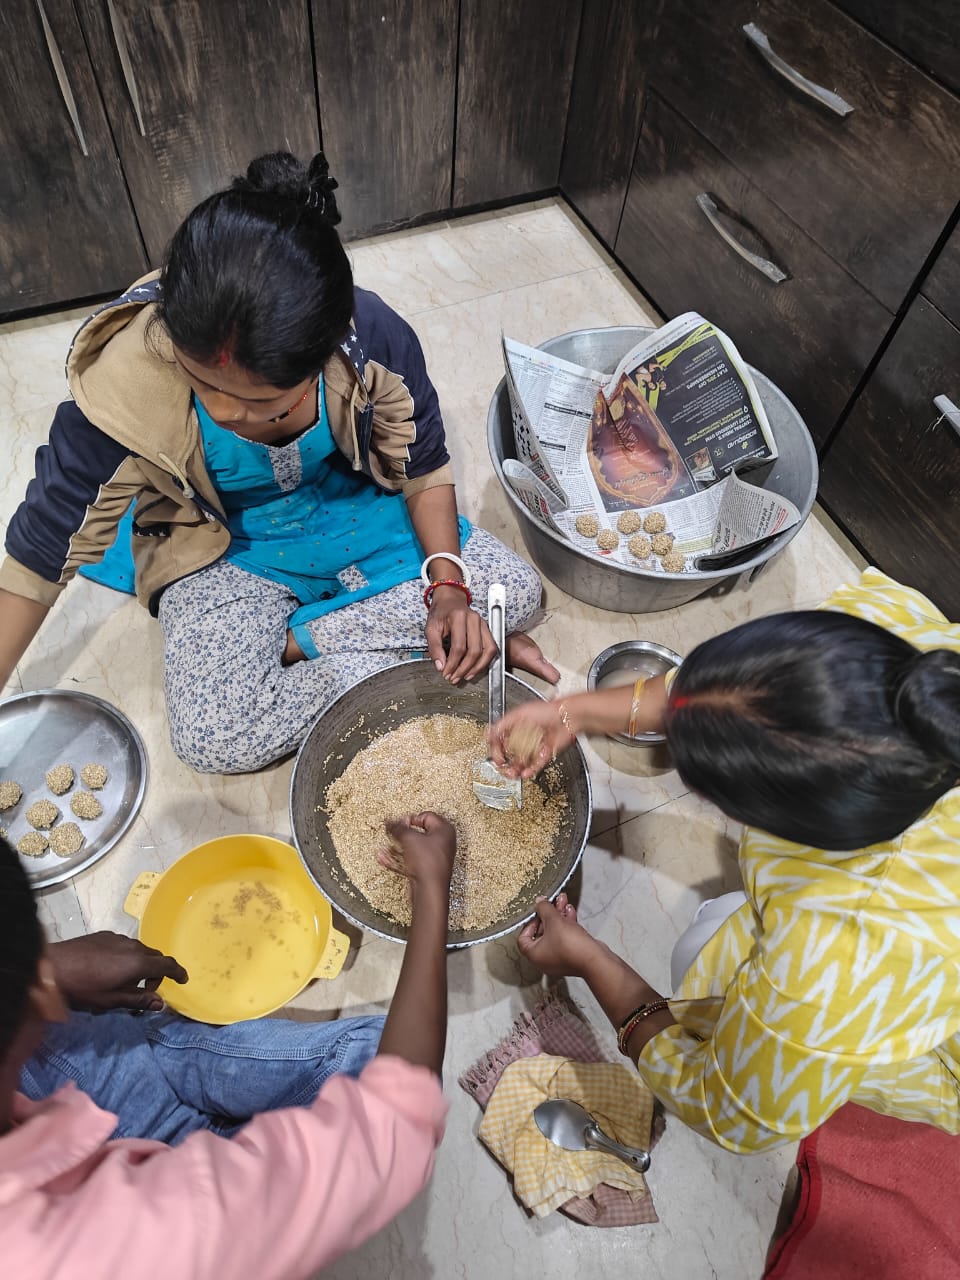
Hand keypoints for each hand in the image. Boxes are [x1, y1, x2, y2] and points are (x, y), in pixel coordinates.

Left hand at [50, 932, 188, 1012]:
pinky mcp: (104, 935)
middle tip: (146, 990)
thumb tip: (161, 1004)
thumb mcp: (111, 1000)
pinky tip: (109, 969)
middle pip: (155, 956)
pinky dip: (127, 957)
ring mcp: (118, 938)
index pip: (168, 964)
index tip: (184, 980)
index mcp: (138, 962)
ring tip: (125, 981)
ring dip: (141, 965)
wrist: (52, 966)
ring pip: (139, 950)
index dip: (179, 972)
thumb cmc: (83, 988)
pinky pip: (125, 946)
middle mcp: (133, 946)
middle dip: (157, 972)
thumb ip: (138, 1000)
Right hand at [379, 812, 456, 891]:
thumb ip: (398, 828)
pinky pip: (411, 860)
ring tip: (385, 847)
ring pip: (413, 848)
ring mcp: (436, 857)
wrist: (429, 889)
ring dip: (397, 847)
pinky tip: (385, 859)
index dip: (410, 819)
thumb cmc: (428, 863)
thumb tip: (391, 822)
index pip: (426, 816)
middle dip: (402, 834)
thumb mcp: (409, 838)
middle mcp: (443, 843)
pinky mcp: (427, 869)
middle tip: (393, 834)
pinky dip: (399, 859)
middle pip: (419, 833)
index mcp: (445, 830)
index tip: (399, 823)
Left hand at [424, 588, 496, 683]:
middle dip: (464, 668)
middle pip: (474, 650)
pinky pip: (491, 648)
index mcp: (459, 617)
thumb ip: (434, 647)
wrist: (450, 600)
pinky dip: (485, 661)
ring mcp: (484, 624)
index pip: (459, 647)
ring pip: (488, 650)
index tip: (445, 673)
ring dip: (478, 667)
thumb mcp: (431, 628)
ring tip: (466, 677)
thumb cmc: (440, 614)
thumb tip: (441, 667)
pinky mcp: (488, 629)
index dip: (452, 664)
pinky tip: (475, 669)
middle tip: (454, 678)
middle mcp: (474, 619)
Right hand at [488, 700, 575, 777]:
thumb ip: (501, 725)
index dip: (496, 750)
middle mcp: (523, 737)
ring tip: (512, 774)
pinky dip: (529, 771)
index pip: (500, 741)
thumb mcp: (518, 714)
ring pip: (521, 762)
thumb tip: (487, 734)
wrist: (567, 716)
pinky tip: (524, 774)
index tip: (496, 757)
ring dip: (514, 770)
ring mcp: (534, 746)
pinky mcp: (545, 753)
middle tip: (502, 768)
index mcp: (515, 726)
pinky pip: (535, 765)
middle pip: (509, 754)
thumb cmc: (547, 710)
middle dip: (504, 763)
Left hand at [517, 893, 603, 976]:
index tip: (536, 912)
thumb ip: (544, 909)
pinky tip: (570, 911)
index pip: (523, 937)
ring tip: (563, 901)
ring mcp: (559, 958)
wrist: (594, 959)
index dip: (529, 922)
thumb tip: (539, 902)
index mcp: (534, 955)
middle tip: (551, 902)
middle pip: (541, 933)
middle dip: (547, 914)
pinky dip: (567, 924)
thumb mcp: (553, 920)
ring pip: (555, 933)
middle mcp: (544, 959)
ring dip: (558, 916)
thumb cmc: (571, 947)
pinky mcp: (571, 955)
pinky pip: (565, 937)